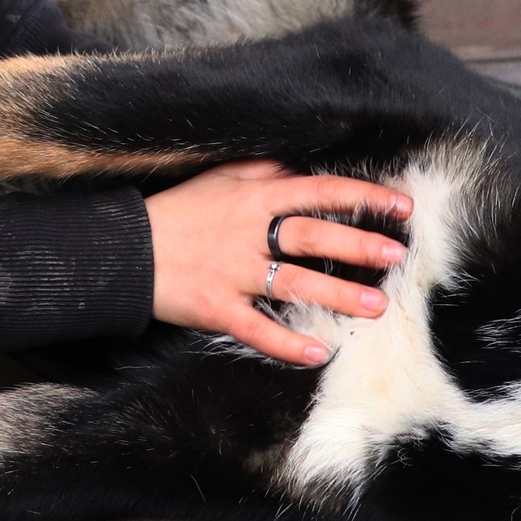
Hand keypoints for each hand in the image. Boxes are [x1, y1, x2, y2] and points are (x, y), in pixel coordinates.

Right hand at [143, 160, 412, 366]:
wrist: (120, 250)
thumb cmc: (173, 212)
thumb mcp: (215, 178)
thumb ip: (259, 171)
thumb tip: (297, 168)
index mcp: (253, 198)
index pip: (318, 192)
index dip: (362, 198)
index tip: (400, 206)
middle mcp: (248, 234)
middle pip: (312, 237)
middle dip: (358, 245)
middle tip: (397, 256)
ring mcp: (232, 273)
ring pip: (293, 284)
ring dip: (337, 296)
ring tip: (376, 307)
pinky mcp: (215, 307)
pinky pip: (256, 328)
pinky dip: (286, 343)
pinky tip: (317, 352)